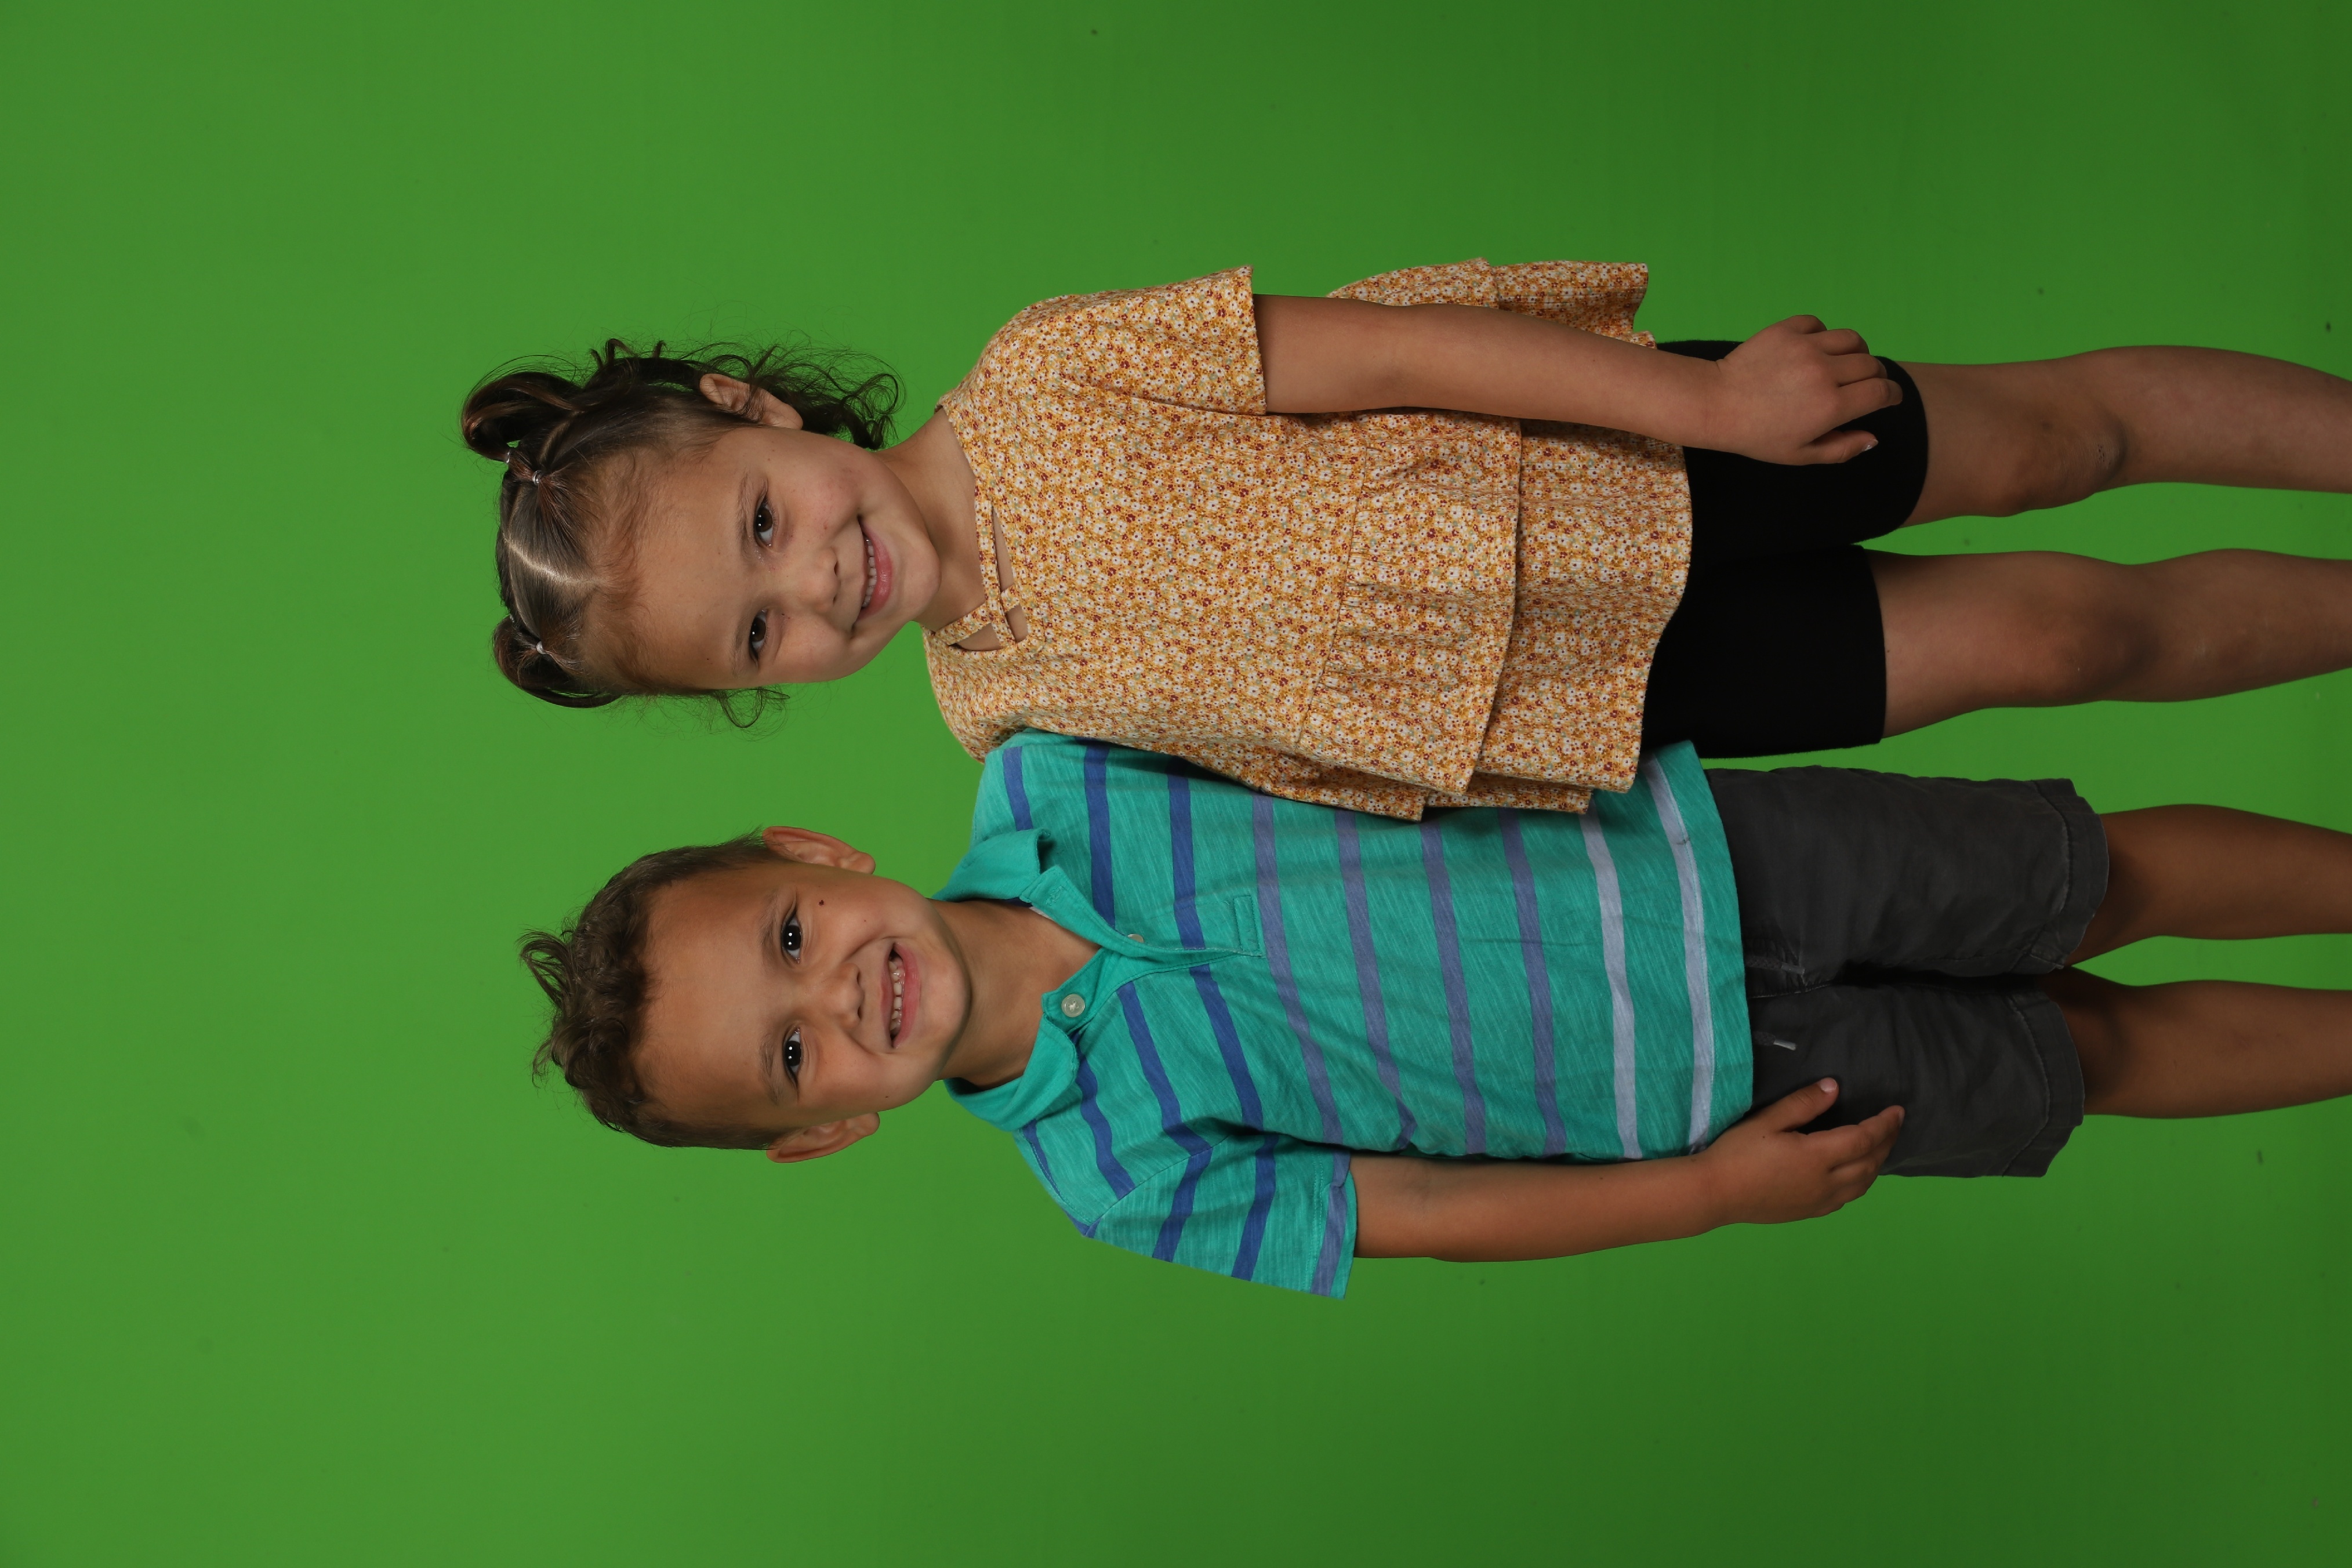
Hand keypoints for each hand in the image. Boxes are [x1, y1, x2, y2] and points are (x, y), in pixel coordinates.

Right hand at [1695, 1079, 1901, 1224]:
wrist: (1715, 1194)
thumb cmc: (1737, 1153)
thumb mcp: (1767, 1121)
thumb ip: (1803, 1104)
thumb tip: (1834, 1087)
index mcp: (1817, 1157)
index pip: (1864, 1138)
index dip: (1884, 1124)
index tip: (1897, 1110)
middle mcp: (1826, 1183)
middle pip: (1870, 1162)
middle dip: (1887, 1141)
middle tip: (1894, 1123)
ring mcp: (1820, 1201)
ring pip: (1863, 1184)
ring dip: (1877, 1163)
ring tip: (1880, 1146)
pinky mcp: (1810, 1212)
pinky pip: (1847, 1197)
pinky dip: (1861, 1182)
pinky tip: (1855, 1173)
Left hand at [1704, 317, 1904, 464]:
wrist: (1716, 404)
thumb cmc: (1757, 435)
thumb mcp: (1800, 454)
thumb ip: (1842, 449)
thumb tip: (1873, 437)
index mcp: (1831, 406)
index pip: (1881, 391)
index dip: (1892, 395)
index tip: (1889, 397)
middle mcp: (1823, 372)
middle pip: (1871, 364)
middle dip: (1875, 375)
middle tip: (1863, 385)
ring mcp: (1805, 347)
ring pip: (1852, 339)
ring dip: (1855, 352)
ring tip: (1844, 364)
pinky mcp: (1786, 330)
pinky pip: (1819, 325)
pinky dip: (1823, 336)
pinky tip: (1813, 350)